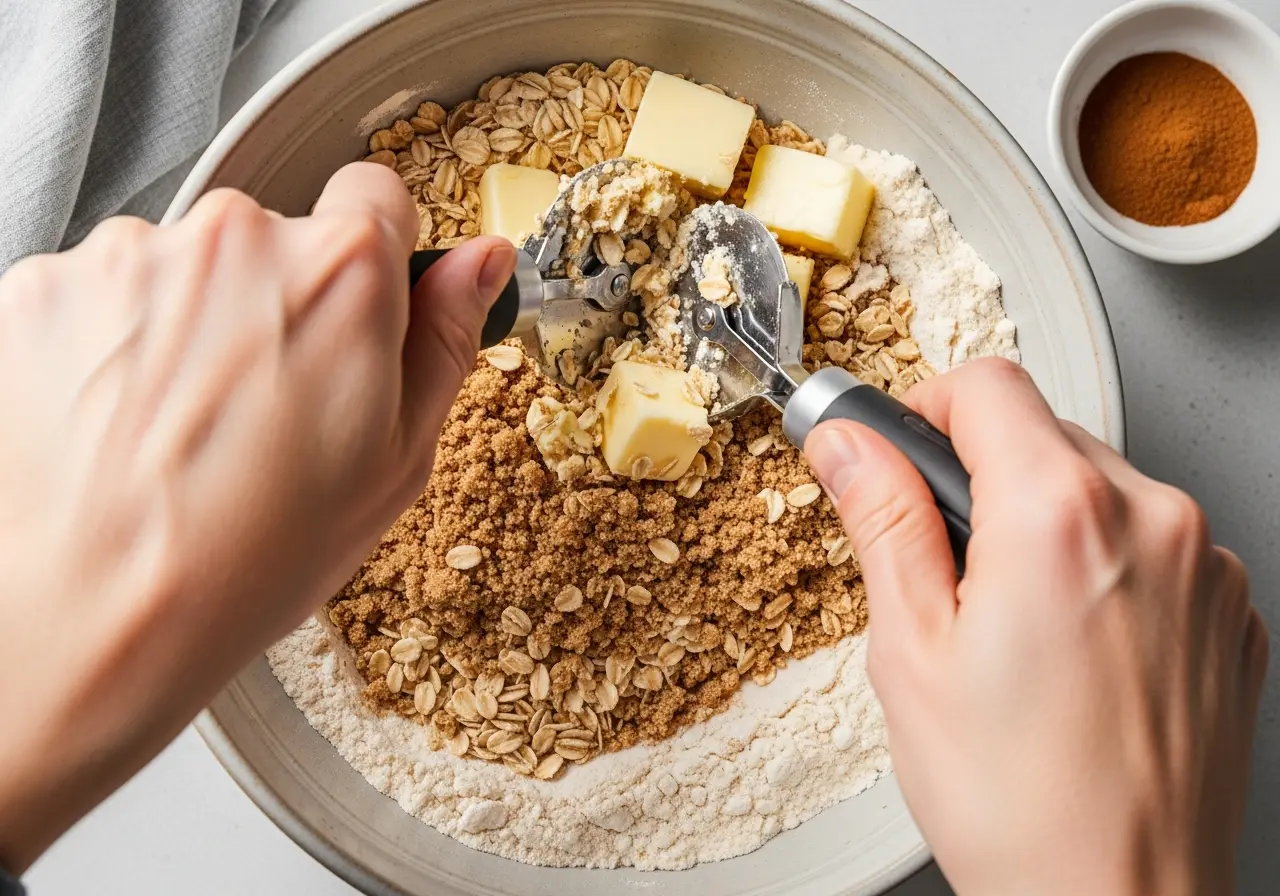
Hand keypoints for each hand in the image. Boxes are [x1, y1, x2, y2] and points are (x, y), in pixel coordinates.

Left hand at [0, 163, 516, 872]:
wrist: (95, 618)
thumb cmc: (254, 554)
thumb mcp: (396, 460)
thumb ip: (443, 338)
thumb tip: (481, 261)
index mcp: (340, 273)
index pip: (375, 196)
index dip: (374, 261)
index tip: (353, 317)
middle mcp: (233, 237)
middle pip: (274, 238)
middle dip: (277, 301)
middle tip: (265, 407)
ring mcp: (127, 256)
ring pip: (183, 267)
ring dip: (190, 324)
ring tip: (182, 429)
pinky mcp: (43, 287)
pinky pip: (102, 294)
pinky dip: (111, 345)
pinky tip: (120, 425)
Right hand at [805, 358, 1267, 895]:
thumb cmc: (1015, 803)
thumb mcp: (911, 649)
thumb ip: (882, 519)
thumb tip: (849, 443)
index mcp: (1059, 514)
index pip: (986, 385)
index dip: (923, 409)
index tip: (899, 451)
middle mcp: (1153, 521)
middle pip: (1044, 432)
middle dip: (981, 474)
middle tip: (943, 564)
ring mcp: (1206, 569)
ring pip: (1101, 487)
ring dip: (1045, 521)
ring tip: (1011, 624)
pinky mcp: (1231, 615)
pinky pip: (1155, 545)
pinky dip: (1105, 566)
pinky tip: (1071, 648)